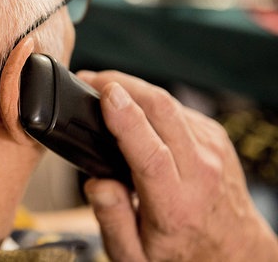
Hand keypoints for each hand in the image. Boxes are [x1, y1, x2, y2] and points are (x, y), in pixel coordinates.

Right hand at [77, 70, 277, 261]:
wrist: (233, 253)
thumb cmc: (182, 253)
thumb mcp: (135, 255)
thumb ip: (111, 220)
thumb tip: (96, 183)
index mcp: (174, 204)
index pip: (151, 153)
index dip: (126, 119)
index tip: (106, 94)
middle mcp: (199, 171)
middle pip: (162, 110)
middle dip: (123, 84)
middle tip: (91, 80)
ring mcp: (211, 150)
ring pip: (170, 102)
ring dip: (135, 89)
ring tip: (107, 91)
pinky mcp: (214, 137)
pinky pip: (178, 109)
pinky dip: (151, 102)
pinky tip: (135, 109)